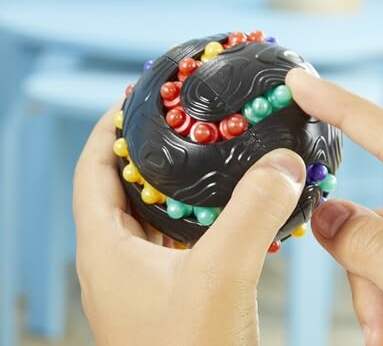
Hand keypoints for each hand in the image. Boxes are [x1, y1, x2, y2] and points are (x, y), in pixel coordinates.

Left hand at [73, 104, 305, 345]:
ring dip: (172, 183)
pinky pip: (176, 238)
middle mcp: (117, 260)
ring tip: (205, 152)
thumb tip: (282, 162)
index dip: (105, 130)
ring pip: (150, 213)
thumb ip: (251, 213)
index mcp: (106, 249)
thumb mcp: (220, 278)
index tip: (134, 98)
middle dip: (145, 149)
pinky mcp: (170, 292)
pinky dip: (195, 214)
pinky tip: (227, 206)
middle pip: (120, 186)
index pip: (92, 170)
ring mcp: (143, 279)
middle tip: (181, 119)